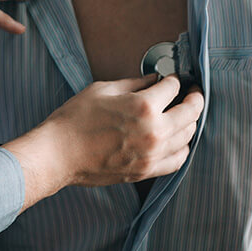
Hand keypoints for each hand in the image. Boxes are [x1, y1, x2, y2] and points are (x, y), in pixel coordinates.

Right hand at [3, 75, 203, 208]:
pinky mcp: (145, 171)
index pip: (173, 88)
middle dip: (194, 98)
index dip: (174, 80)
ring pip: (188, 136)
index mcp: (143, 106)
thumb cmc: (74, 120)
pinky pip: (178, 160)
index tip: (172, 79)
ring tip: (185, 115)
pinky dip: (183, 148)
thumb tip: (153, 80)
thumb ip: (133, 84)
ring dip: (190, 122)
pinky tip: (178, 140)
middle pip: (190, 112)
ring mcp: (152, 154)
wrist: (58, 154)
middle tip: (192, 93)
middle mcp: (154, 131)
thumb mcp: (102, 90)